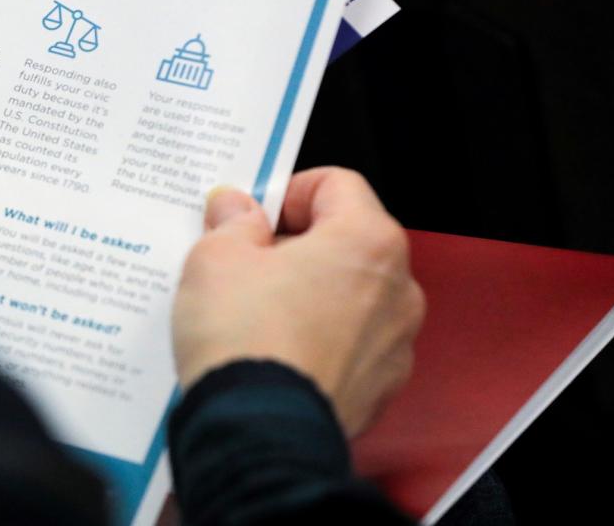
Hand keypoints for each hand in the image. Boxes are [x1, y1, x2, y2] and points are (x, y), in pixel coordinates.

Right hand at [171, 167, 425, 435]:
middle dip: (297, 244)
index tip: (253, 213)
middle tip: (244, 259)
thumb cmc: (246, 340)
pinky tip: (272, 349)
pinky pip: (348, 345)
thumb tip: (236, 209)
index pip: (336, 184)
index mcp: (367, 241)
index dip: (287, 190)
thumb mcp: (216, 256)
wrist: (257, 431)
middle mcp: (397, 289)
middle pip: (347, 241)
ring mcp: (394, 344)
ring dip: (309, 292)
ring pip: (350, 295)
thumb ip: (232, 222)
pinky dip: (316, 339)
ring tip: (253, 310)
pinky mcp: (379, 388)